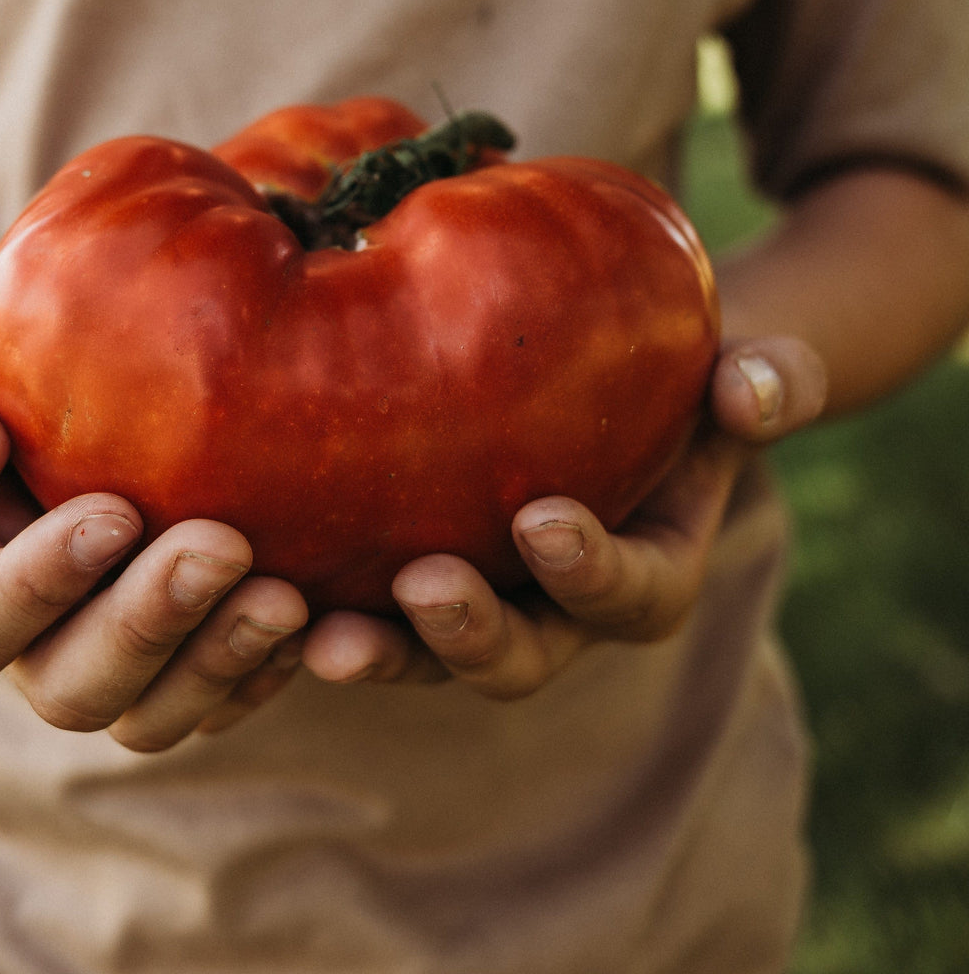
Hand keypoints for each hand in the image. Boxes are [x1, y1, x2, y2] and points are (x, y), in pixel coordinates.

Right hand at [0, 277, 307, 750]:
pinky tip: (315, 616)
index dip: (39, 588)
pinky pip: (218, 697)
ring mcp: (109, 645)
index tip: (114, 512)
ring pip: (151, 714)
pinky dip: (263, 670)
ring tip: (287, 598)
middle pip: (72, 688)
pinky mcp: (183, 641)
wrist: (52, 357)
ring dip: (219, 664)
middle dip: (151, 626)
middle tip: (223, 546)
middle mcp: (32, 630)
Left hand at [301, 336, 826, 695]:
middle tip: (424, 588)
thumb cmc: (673, 380)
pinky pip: (366, 612)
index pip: (626, 597)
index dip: (589, 572)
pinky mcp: (407, 581)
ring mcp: (479, 600)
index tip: (542, 519)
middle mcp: (555, 610)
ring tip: (322, 636)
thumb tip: (759, 388)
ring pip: (428, 655)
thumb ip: (765, 385)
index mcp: (640, 573)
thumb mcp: (730, 374)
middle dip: (473, 634)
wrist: (607, 389)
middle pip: (519, 655)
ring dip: (382, 651)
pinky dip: (320, 613)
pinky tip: (264, 590)